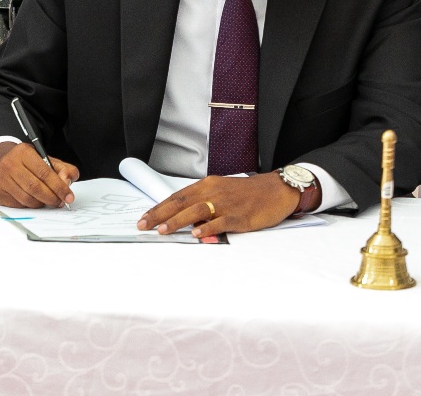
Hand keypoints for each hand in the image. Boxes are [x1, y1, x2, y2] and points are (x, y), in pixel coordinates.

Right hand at [0, 142, 78, 207]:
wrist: (1, 162)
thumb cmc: (26, 163)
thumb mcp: (46, 159)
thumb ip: (63, 169)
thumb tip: (67, 182)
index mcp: (24, 152)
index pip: (45, 172)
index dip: (59, 187)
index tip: (68, 196)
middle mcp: (9, 164)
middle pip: (35, 188)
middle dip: (52, 198)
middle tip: (59, 202)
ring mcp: (1, 178)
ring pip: (27, 199)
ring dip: (41, 203)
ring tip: (47, 200)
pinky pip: (18, 205)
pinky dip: (29, 206)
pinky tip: (33, 200)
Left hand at [136, 172, 300, 237]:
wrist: (276, 189)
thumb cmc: (246, 193)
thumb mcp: (220, 192)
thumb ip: (203, 205)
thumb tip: (186, 223)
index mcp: (206, 186)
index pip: (177, 197)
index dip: (159, 208)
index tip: (144, 218)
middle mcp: (213, 192)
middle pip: (181, 203)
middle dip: (160, 215)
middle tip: (144, 225)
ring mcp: (226, 204)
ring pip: (197, 211)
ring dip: (178, 221)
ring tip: (163, 231)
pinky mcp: (241, 216)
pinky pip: (221, 222)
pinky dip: (208, 228)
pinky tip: (196, 234)